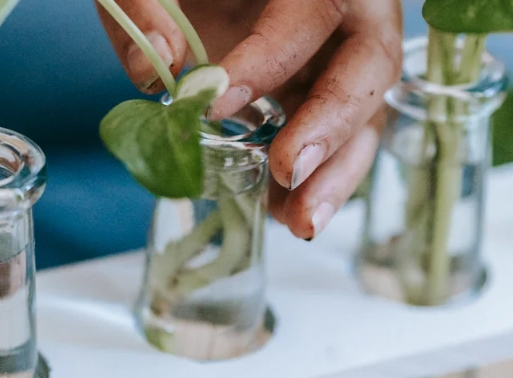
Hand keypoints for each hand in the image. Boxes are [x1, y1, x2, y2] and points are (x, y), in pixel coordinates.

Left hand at [95, 0, 402, 238]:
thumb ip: (142, 9)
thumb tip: (154, 66)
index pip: (312, 11)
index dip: (268, 60)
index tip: (215, 104)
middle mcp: (348, 11)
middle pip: (370, 64)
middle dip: (331, 124)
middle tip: (288, 172)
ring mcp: (342, 55)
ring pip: (366, 112)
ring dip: (336, 172)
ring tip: (298, 220)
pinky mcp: (328, 91)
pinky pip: (340, 138)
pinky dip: (317, 179)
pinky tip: (286, 212)